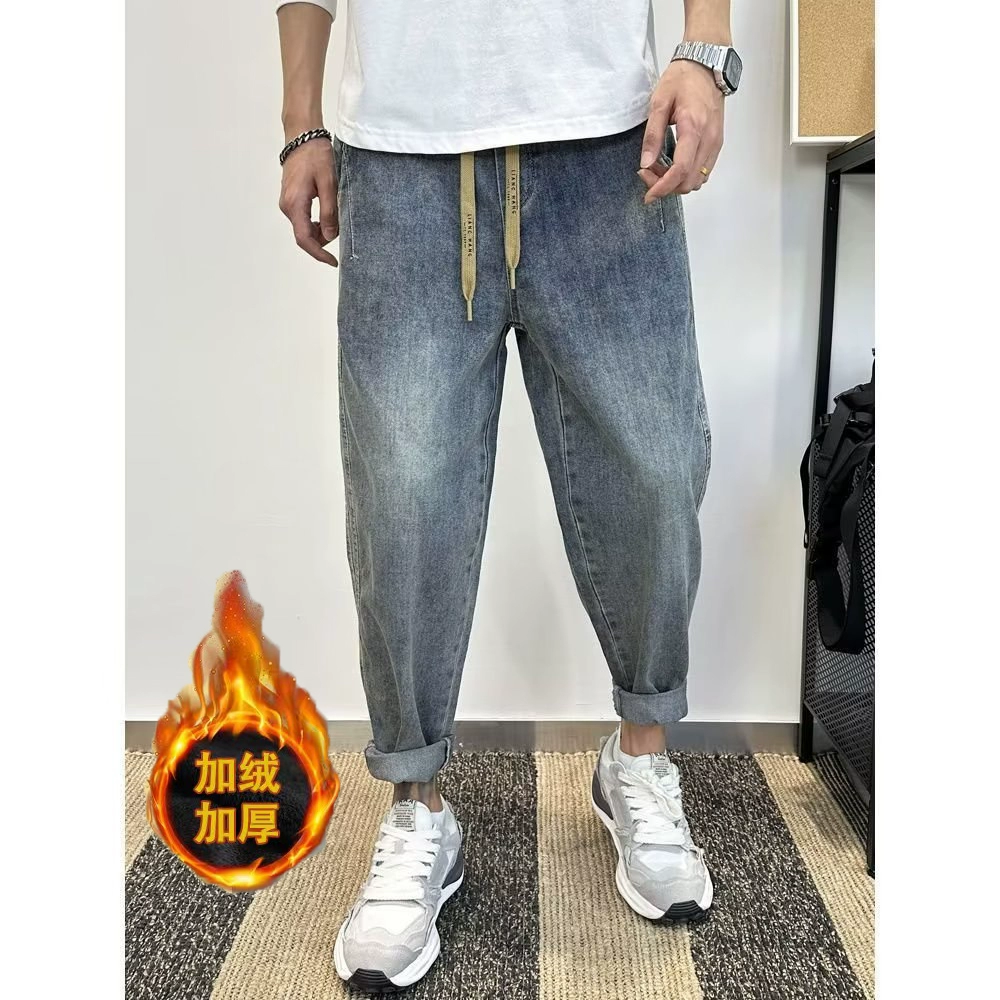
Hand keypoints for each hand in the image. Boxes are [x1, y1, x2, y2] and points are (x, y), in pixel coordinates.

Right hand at [278, 138, 338, 264]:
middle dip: (323, 242)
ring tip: (338, 220)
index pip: (304, 239)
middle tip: (342, 234)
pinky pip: (304, 218)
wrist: (302, 136)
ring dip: (321, 231)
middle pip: (304, 235)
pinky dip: (316, 222)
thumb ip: (329, 211)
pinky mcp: (291, 199)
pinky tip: (329, 215)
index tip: (333, 262)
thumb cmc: (316, 156)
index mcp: (295, 204)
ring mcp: (288, 203)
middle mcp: (287, 206)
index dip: (319, 254)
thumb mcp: (329, 184)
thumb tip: (330, 236)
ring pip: (304, 228)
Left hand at [638, 59, 724, 200]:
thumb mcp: (659, 103)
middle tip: (648, 172)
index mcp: (694, 128)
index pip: (680, 170)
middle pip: (689, 181)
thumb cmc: (683, 79)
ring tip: (659, 168)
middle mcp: (709, 139)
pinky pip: (704, 171)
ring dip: (677, 182)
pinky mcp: (717, 143)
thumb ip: (652, 135)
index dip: (663, 187)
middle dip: (666, 185)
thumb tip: (646, 162)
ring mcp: (715, 142)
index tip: (649, 195)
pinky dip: (687, 175)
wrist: (706, 65)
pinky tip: (673, 164)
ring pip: (697, 180)